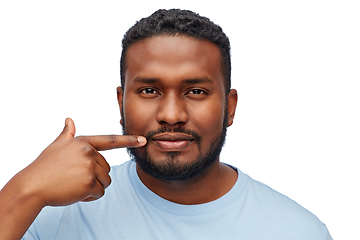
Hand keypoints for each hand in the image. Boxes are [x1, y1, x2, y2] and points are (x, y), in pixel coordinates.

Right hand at [19, 118, 146, 206]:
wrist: (32, 186)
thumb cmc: (44, 166)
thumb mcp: (56, 146)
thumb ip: (67, 134)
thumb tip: (69, 120)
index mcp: (83, 142)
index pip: (111, 140)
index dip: (129, 140)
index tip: (144, 140)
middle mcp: (89, 153)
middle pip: (107, 168)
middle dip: (95, 176)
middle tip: (75, 177)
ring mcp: (89, 168)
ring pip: (105, 181)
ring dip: (93, 186)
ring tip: (75, 184)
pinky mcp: (89, 183)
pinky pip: (99, 192)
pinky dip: (90, 196)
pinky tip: (75, 192)